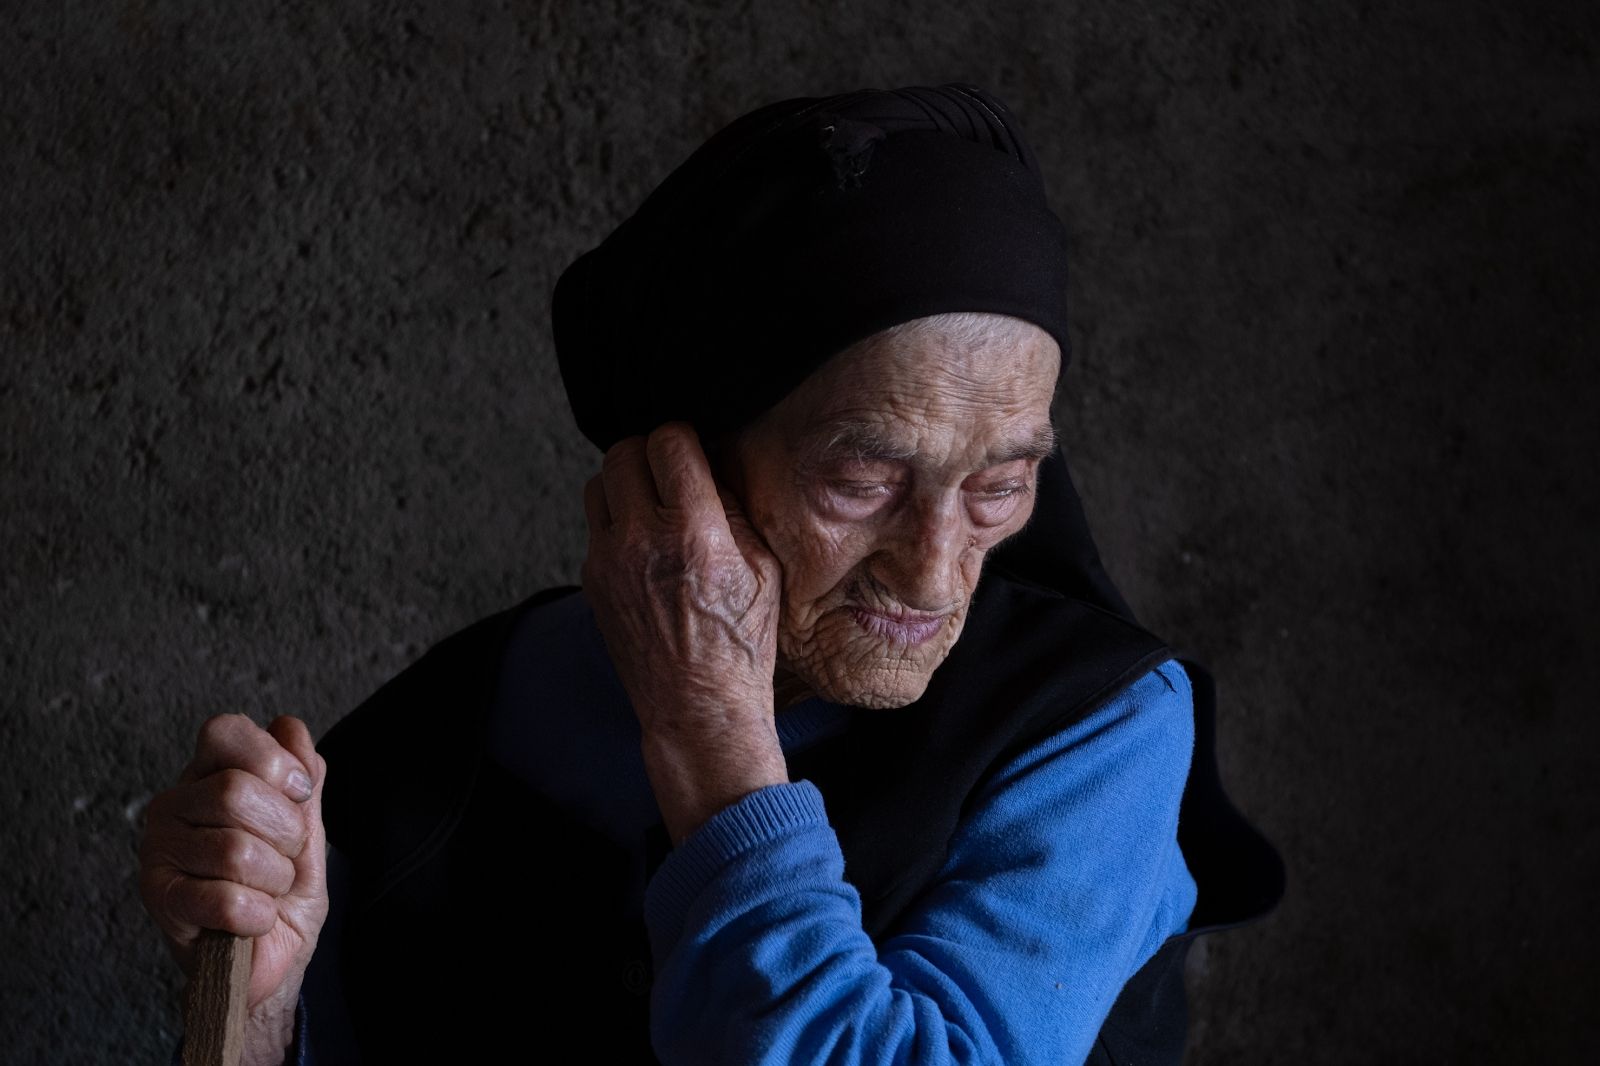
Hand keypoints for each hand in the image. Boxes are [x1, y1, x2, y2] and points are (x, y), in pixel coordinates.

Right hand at [139, 714, 328, 1062]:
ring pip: (235, 849)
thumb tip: (289, 727)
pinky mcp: (158, 899)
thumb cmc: (284, 891)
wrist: (273, 960)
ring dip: (274, 880)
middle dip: (285, 833)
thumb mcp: (307, 830)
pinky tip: (252, 919)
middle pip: (236, 791)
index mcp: (208, 774)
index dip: (274, 762)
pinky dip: (257, 914)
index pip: (225, 731)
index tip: (299, 795)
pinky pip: (225, 899)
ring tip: (267, 891)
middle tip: (284, 859)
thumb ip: (303, 780)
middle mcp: (173, 804)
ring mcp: (158, 851)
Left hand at [581, 422, 788, 841]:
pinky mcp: (591, 580)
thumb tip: (712, 465)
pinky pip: (595, 524)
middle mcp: (642, 540)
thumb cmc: (741, 643)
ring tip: (654, 503)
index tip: (696, 452)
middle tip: (673, 472)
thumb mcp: (763, 569)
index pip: (669, 442)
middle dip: (650, 453)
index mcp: (693, 532)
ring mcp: (608, 560)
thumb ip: (735, 509)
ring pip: (598, 482)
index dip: (685, 438)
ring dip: (625, 482)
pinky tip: (644, 542)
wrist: (697, 705)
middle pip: (623, 452)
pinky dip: (616, 520)